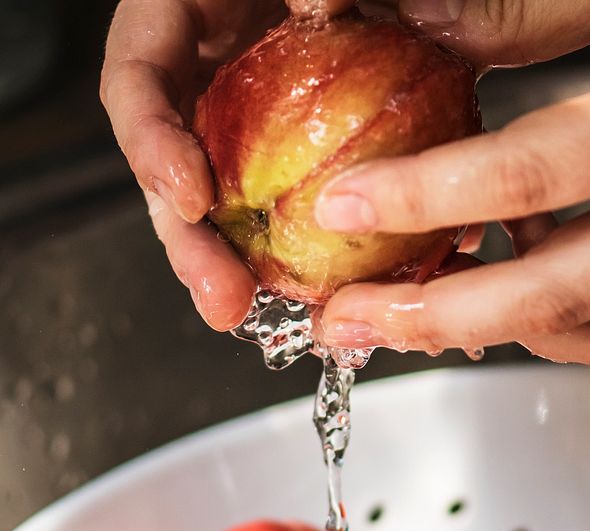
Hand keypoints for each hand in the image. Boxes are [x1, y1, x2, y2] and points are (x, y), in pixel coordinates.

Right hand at [100, 0, 355, 329]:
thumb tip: (324, 10)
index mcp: (171, 27)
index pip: (136, 86)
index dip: (153, 146)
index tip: (189, 197)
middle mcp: (192, 87)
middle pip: (170, 174)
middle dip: (190, 245)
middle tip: (221, 299)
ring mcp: (230, 128)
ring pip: (215, 206)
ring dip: (228, 264)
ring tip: (243, 311)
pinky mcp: (274, 156)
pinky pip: (268, 207)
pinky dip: (282, 249)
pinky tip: (304, 287)